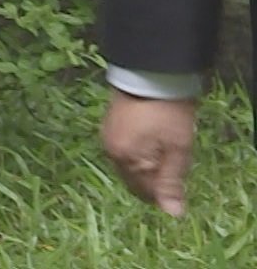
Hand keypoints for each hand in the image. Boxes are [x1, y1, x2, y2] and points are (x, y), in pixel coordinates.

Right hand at [102, 89, 197, 215]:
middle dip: (154, 178)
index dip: (164, 191)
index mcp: (125, 159)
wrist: (150, 74)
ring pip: (129, 165)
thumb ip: (171, 182)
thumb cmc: (167, 113)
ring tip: (164, 149)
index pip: (144, 191)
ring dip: (146, 165)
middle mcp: (110, 151)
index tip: (179, 180)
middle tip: (173, 162)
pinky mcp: (108, 126)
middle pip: (134, 180)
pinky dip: (138, 153)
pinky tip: (151, 140)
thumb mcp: (178, 149)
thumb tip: (172, 213)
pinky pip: (124, 151)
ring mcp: (107, 137)